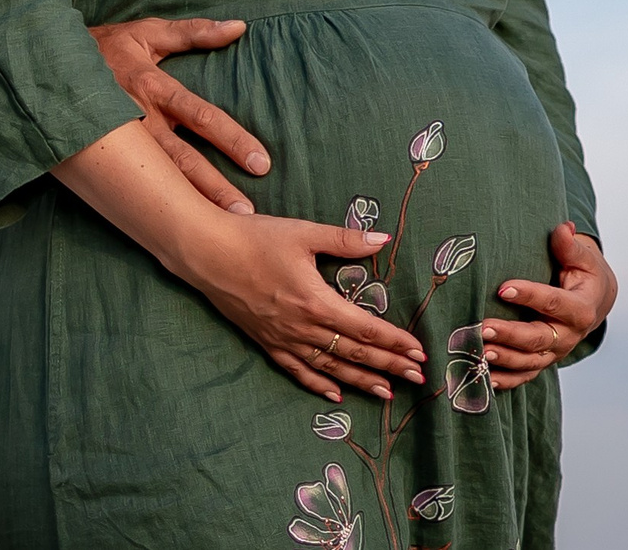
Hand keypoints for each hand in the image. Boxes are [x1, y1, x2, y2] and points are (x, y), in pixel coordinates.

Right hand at [90, 17, 270, 213]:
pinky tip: (170, 229)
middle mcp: (137, 120)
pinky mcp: (101, 159)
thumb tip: (239, 26)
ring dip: (188, 203)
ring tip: (217, 228)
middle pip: (183, 159)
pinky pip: (129, 186)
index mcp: (152, 87)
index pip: (202, 117)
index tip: (260, 163)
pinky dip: (151, 207)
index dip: (232, 140)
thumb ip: (194, 32)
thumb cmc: (104, 47)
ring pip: (157, 179)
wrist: (44, 63)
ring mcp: (118, 144)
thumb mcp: (147, 33)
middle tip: (245, 214)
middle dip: (214, 187)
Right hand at [174, 213, 429, 404]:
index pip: (365, 329)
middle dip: (388, 365)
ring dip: (361, 380)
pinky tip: (336, 394)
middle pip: (353, 352)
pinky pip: (297, 371)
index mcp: (316, 301)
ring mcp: (283, 339)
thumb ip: (345, 240)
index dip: (395, 342)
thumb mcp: (304, 233)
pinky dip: (319, 384)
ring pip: (329, 368)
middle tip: (417, 378)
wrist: (208, 254)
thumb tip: (382, 239)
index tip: (419, 352)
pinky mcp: (267, 343)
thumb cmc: (256, 238)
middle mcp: (302, 327)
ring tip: (387, 393)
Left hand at [481, 222, 615, 388]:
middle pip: (538, 338)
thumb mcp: (583, 258)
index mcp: (581, 309)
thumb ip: (570, 247)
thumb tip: (562, 229)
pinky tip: (484, 377)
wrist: (594, 301)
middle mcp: (569, 336)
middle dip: (510, 334)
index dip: (529, 295)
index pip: (553, 303)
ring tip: (479, 351)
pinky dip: (505, 380)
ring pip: (529, 361)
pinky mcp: (543, 362)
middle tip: (483, 326)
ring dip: (503, 359)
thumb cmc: (583, 275)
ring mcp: (555, 353)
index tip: (502, 288)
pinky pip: (524, 376)